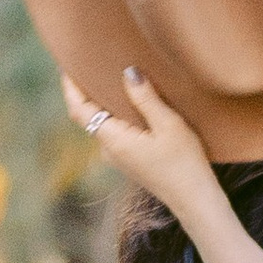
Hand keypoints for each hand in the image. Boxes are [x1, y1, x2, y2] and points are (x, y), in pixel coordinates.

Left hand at [62, 67, 228, 228]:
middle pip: (88, 115)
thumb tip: (128, 73)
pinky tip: (128, 101)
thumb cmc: (185, 163)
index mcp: (113, 140)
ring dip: (102, 101)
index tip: (67, 65)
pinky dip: (115, 113)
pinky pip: (114, 131)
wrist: (194, 200)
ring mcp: (117, 157)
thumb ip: (146, 98)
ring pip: (102, 123)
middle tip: (88, 62)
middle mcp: (108, 149)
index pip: (79, 109)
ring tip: (109, 75)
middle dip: (85, 90)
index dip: (71, 87)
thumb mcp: (169, 125)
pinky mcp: (128, 160)